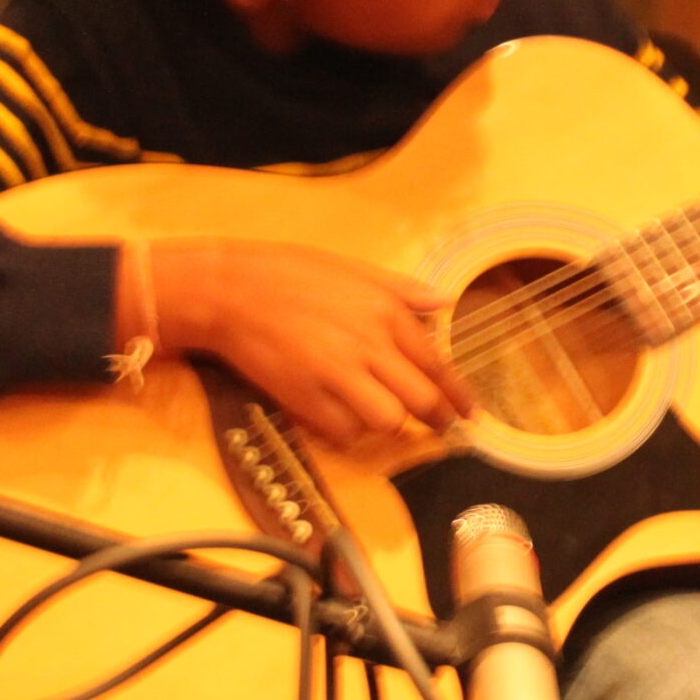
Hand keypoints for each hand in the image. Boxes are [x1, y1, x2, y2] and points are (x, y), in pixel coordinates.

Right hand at [145, 238, 476, 445]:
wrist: (229, 289)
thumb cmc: (288, 273)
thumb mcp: (352, 268)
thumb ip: (401, 289)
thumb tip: (442, 302)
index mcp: (385, 311)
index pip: (437, 363)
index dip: (458, 394)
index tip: (469, 412)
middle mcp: (369, 344)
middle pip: (422, 400)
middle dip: (438, 420)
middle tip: (442, 429)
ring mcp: (337, 373)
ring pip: (389, 420)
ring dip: (391, 423)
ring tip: (382, 415)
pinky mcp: (305, 397)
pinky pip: (344, 431)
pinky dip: (348, 430)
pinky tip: (342, 416)